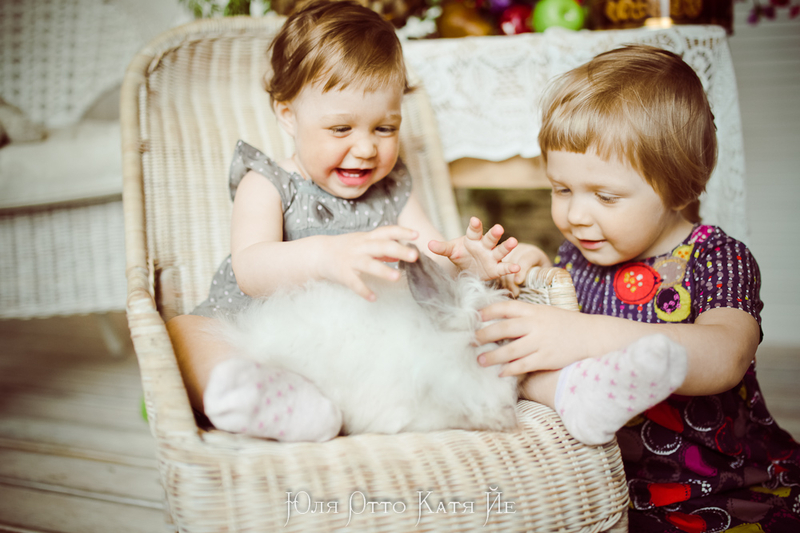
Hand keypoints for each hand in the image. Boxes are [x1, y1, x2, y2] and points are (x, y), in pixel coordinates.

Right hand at [319, 225, 419, 300]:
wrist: (319, 253)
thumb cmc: (346, 248)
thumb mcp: (364, 243)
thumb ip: (382, 248)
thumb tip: (401, 254)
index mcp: (368, 238)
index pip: (387, 231)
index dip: (402, 232)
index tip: (417, 235)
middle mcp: (361, 247)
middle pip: (382, 246)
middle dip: (399, 250)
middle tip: (415, 256)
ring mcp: (351, 260)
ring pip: (368, 264)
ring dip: (383, 270)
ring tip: (397, 278)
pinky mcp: (343, 274)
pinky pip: (354, 283)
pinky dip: (363, 290)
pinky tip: (373, 298)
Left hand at [427, 217, 520, 280]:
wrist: (468, 269)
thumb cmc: (461, 254)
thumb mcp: (451, 251)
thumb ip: (442, 247)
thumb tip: (428, 244)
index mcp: (472, 239)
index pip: (473, 231)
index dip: (474, 225)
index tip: (474, 220)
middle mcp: (484, 246)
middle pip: (489, 238)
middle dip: (494, 234)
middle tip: (498, 228)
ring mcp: (491, 257)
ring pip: (500, 250)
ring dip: (507, 246)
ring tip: (513, 241)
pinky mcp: (496, 268)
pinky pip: (504, 268)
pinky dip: (511, 268)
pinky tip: (517, 267)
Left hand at [475, 300, 595, 375]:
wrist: (591, 335)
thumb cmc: (563, 323)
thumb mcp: (544, 312)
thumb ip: (524, 315)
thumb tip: (497, 321)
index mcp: (534, 310)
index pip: (506, 307)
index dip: (489, 311)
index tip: (475, 316)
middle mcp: (536, 324)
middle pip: (505, 328)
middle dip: (485, 334)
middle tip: (471, 340)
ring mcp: (541, 342)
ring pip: (511, 349)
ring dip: (493, 356)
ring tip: (480, 360)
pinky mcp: (547, 358)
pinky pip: (524, 365)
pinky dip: (510, 369)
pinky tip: (500, 373)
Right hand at [497, 243, 551, 296]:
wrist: (534, 263)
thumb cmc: (542, 271)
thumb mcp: (546, 273)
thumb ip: (546, 277)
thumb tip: (547, 286)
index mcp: (533, 252)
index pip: (526, 259)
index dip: (522, 271)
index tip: (518, 282)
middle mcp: (520, 249)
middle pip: (512, 263)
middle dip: (511, 279)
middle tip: (515, 292)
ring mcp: (509, 253)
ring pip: (502, 266)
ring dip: (505, 281)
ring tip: (511, 292)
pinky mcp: (502, 258)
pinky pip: (497, 269)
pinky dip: (500, 280)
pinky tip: (505, 288)